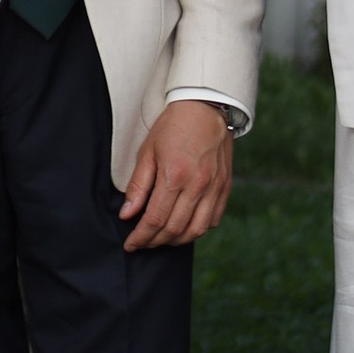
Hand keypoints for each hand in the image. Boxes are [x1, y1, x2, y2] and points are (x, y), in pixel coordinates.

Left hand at [122, 99, 234, 248]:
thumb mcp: (147, 151)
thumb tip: (127, 214)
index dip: (141, 237)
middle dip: (155, 241)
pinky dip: (197, 230)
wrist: (206, 108)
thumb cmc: (172, 127)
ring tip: (162, 239)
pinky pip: (213, 220)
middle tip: (143, 243)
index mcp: (174, 176)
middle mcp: (198, 185)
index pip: (155, 219)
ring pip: (196, 230)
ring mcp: (215, 188)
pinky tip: (184, 227)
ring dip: (177, 240)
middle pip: (174, 229)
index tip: (130, 244)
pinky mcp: (225, 187)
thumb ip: (138, 186)